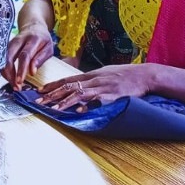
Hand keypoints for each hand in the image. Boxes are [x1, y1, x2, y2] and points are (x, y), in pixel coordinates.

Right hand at [2, 24, 54, 88]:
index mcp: (32, 40)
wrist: (34, 27)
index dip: (21, 69)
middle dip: (10, 74)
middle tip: (16, 86)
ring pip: (3, 59)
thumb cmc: (42, 39)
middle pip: (9, 57)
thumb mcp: (48, 48)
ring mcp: (10, 43)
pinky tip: (10, 78)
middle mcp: (19, 40)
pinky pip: (2, 60)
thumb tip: (32, 72)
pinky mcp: (6, 47)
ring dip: (6, 74)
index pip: (24, 55)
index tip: (20, 81)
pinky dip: (5, 70)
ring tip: (14, 84)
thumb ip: (40, 59)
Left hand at [35, 63, 162, 110]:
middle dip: (52, 94)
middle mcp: (94, 79)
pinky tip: (77, 111)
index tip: (40, 90)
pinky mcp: (112, 95)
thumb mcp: (107, 74)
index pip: (68, 79)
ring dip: (64, 102)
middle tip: (38, 101)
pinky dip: (86, 106)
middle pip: (69, 86)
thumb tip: (82, 87)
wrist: (145, 75)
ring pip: (79, 93)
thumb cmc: (127, 75)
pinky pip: (96, 101)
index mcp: (93, 74)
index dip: (53, 85)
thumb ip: (94, 80)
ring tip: (52, 109)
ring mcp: (103, 87)